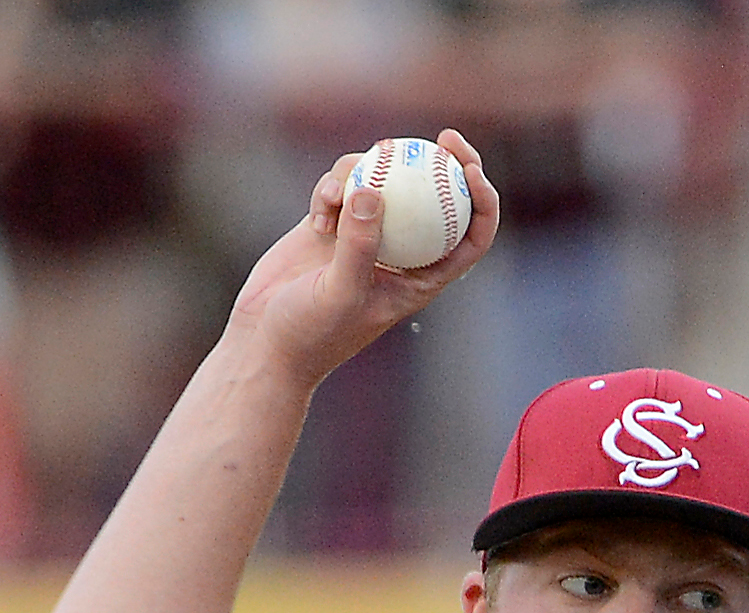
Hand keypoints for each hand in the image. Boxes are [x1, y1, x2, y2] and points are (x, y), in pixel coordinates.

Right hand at [226, 129, 499, 388]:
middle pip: (438, 198)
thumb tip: (372, 190)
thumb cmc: (311, 333)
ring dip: (365, 175)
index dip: (483, 201)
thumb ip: (359, 245)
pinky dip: (330, 188)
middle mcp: (400, 253)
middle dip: (447, 162)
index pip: (471, 236)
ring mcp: (366, 235)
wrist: (265, 339)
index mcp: (422, 278)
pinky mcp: (331, 223)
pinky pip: (342, 186)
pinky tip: (316, 215)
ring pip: (385, 182)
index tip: (471, 169)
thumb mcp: (340, 293)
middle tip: (444, 136)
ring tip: (334, 198)